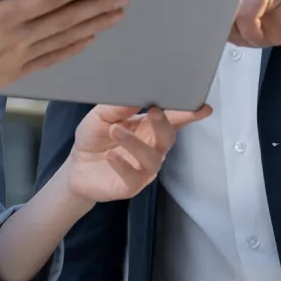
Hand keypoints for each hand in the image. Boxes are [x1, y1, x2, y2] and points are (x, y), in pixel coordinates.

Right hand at [0, 0, 127, 130]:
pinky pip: (52, 59)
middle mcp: (15, 39)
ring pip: (64, 38)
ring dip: (93, 25)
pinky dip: (73, 47)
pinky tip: (89, 40)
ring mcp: (18, 58)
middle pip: (65, 19)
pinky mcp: (16, 74)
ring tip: (117, 14)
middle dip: (96, 6)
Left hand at [62, 104, 211, 203]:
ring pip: (151, 158)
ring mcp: (143, 168)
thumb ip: (118, 106)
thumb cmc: (95, 136)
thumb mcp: (101, 115)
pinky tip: (110, 155)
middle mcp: (151, 147)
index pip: (173, 119)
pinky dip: (123, 165)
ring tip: (115, 130)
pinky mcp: (130, 185)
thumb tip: (135, 94)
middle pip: (168, 137)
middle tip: (153, 111)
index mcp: (148, 127)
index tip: (203, 107)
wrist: (77, 166)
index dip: (189, 114)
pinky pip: (133, 177)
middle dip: (164, 124)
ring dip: (134, 142)